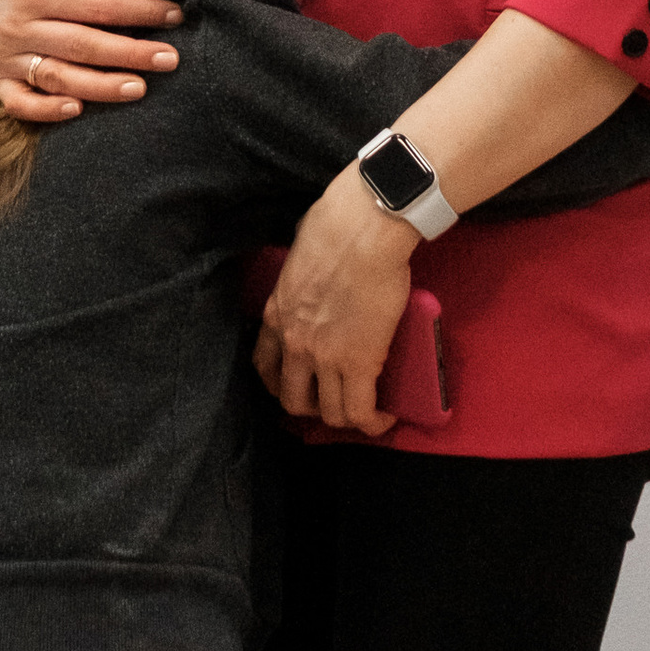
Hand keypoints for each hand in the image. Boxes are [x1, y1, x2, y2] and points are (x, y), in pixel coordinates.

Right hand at [0, 0, 182, 127]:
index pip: (99, 8)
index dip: (141, 13)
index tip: (173, 15)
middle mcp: (17, 24)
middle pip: (84, 47)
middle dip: (131, 55)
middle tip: (170, 59)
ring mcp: (5, 52)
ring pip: (58, 78)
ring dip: (101, 88)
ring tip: (139, 88)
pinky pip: (17, 101)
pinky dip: (45, 111)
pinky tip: (77, 110)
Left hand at [255, 169, 414, 437]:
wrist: (363, 230)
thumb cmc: (337, 227)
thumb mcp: (300, 260)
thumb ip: (301, 281)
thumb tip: (318, 277)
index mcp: (276, 315)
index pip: (265, 366)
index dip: (281, 384)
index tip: (299, 384)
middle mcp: (293, 342)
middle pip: (293, 399)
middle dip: (313, 407)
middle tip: (334, 400)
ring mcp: (324, 356)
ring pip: (329, 413)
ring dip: (347, 418)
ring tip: (364, 410)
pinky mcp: (359, 363)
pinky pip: (360, 410)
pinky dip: (373, 423)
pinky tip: (385, 418)